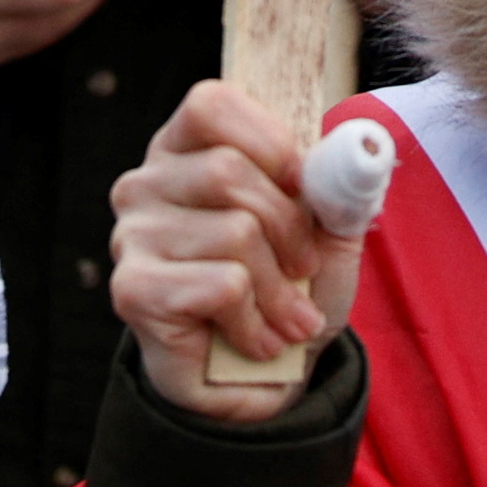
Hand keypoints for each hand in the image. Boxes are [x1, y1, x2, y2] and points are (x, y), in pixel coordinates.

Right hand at [112, 81, 365, 424]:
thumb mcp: (325, 235)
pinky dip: (256, 321)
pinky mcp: (133, 289)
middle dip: (289, 228)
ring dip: (280, 289)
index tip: (302, 184)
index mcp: (185, 151)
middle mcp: (145, 184)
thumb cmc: (286, 292)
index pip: (210, 104)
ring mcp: (131, 236)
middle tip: (305, 269)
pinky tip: (257, 340)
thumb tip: (355, 159)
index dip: (268, 139)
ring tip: (286, 317)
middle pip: (228, 171)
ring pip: (233, 234)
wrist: (257, 382)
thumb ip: (337, 191)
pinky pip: (220, 286)